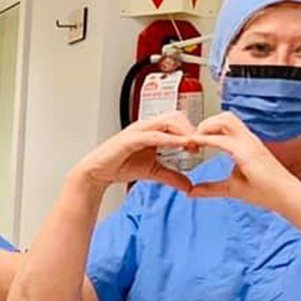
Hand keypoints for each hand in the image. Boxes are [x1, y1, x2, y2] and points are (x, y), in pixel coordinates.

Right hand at [73, 111, 197, 191]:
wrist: (98, 172)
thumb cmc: (120, 165)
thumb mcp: (153, 171)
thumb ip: (171, 176)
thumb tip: (189, 185)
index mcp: (152, 130)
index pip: (177, 121)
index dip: (192, 130)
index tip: (202, 144)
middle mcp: (146, 126)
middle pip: (175, 116)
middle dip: (190, 128)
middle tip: (199, 144)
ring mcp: (138, 130)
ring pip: (167, 121)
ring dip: (182, 131)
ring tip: (192, 144)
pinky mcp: (130, 139)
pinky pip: (153, 135)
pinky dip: (168, 139)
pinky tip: (178, 145)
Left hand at [186, 112, 300, 212]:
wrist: (286, 198)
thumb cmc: (265, 192)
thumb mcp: (231, 188)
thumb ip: (210, 188)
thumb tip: (191, 191)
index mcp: (246, 144)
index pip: (226, 124)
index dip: (208, 128)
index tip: (192, 140)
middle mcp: (248, 139)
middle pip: (225, 116)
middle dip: (205, 123)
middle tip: (192, 138)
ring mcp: (249, 144)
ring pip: (225, 120)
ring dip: (205, 127)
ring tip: (193, 139)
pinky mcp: (248, 152)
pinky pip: (223, 140)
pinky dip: (206, 139)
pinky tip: (195, 143)